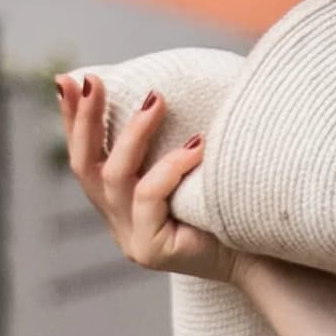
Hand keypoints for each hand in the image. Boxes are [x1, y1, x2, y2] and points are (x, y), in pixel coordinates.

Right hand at [58, 67, 233, 274]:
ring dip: (133, 134)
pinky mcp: (152, 251)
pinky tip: (197, 146)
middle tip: (92, 80)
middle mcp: (119, 222)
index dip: (72, 120)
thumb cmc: (232, 203)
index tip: (68, 80)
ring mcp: (132, 240)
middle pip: (84, 167)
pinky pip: (149, 196)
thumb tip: (156, 89)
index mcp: (120, 203)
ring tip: (156, 100)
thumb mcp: (190, 166)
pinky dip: (170, 165)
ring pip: (115, 178)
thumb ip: (164, 142)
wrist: (267, 256)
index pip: (86, 157)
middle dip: (84, 120)